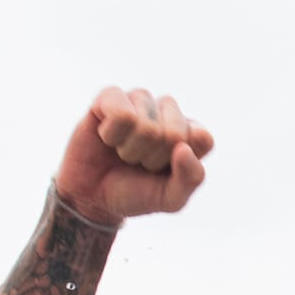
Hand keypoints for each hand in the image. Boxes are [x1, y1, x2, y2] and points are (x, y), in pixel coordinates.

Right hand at [53, 85, 216, 225]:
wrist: (93, 196)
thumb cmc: (136, 193)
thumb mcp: (170, 198)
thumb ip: (190, 178)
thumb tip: (182, 148)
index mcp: (191, 132)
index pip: (202, 138)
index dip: (180, 163)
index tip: (165, 171)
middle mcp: (168, 111)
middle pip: (173, 133)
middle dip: (153, 158)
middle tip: (140, 163)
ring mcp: (140, 100)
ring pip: (146, 125)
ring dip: (131, 150)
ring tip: (123, 152)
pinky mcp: (111, 96)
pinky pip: (121, 114)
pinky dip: (112, 135)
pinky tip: (107, 137)